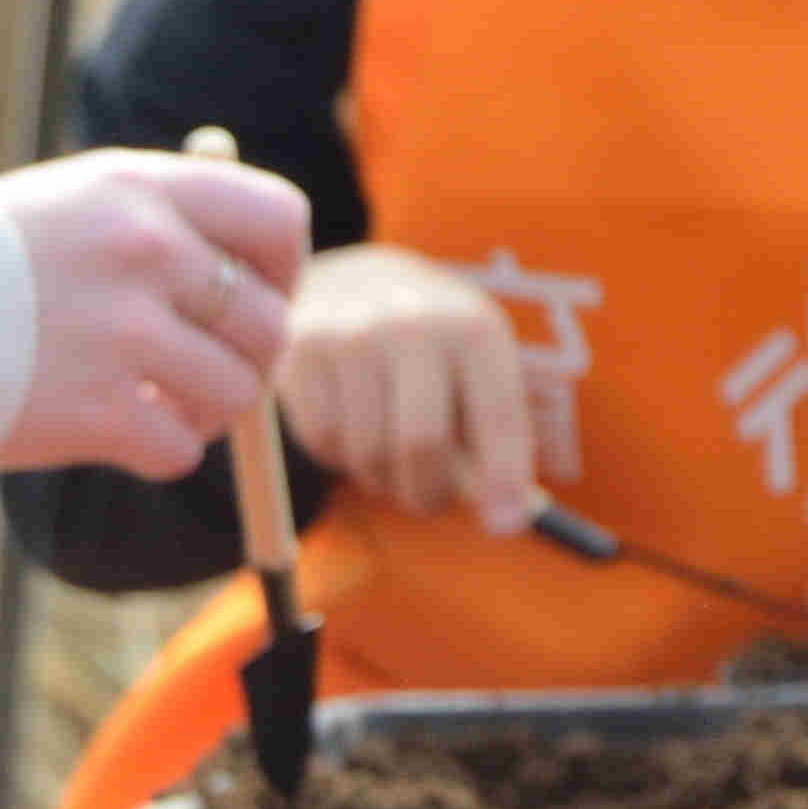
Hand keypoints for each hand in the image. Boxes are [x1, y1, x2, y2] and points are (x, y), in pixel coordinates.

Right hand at [0, 146, 306, 477]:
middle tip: (205, 370)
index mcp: (144, 191)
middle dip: (250, 357)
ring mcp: (124, 335)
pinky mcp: (97, 412)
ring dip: (208, 412)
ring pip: (235, 392)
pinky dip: (161, 452)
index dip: (281, 270)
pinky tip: (120, 438)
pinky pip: (181, 448)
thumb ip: (158, 220)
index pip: (278, 221)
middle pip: (268, 321)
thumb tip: (249, 271)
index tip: (248, 296)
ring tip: (161, 407)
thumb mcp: (70, 202)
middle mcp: (146, 254)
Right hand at [276, 244, 538, 530]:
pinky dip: (338, 454)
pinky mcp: (302, 352)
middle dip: (427, 493)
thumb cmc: (433, 352)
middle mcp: (414, 325)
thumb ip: (491, 442)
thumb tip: (505, 518)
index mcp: (475, 329)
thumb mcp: (476, 375)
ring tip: (387, 451)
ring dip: (380, 477)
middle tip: (429, 500)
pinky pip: (322, 441)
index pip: (496, 417)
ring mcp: (352, 336)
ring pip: (367, 453)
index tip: (504, 525)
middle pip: (421, 446)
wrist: (354, 283)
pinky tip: (349, 423)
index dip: (502, 478)